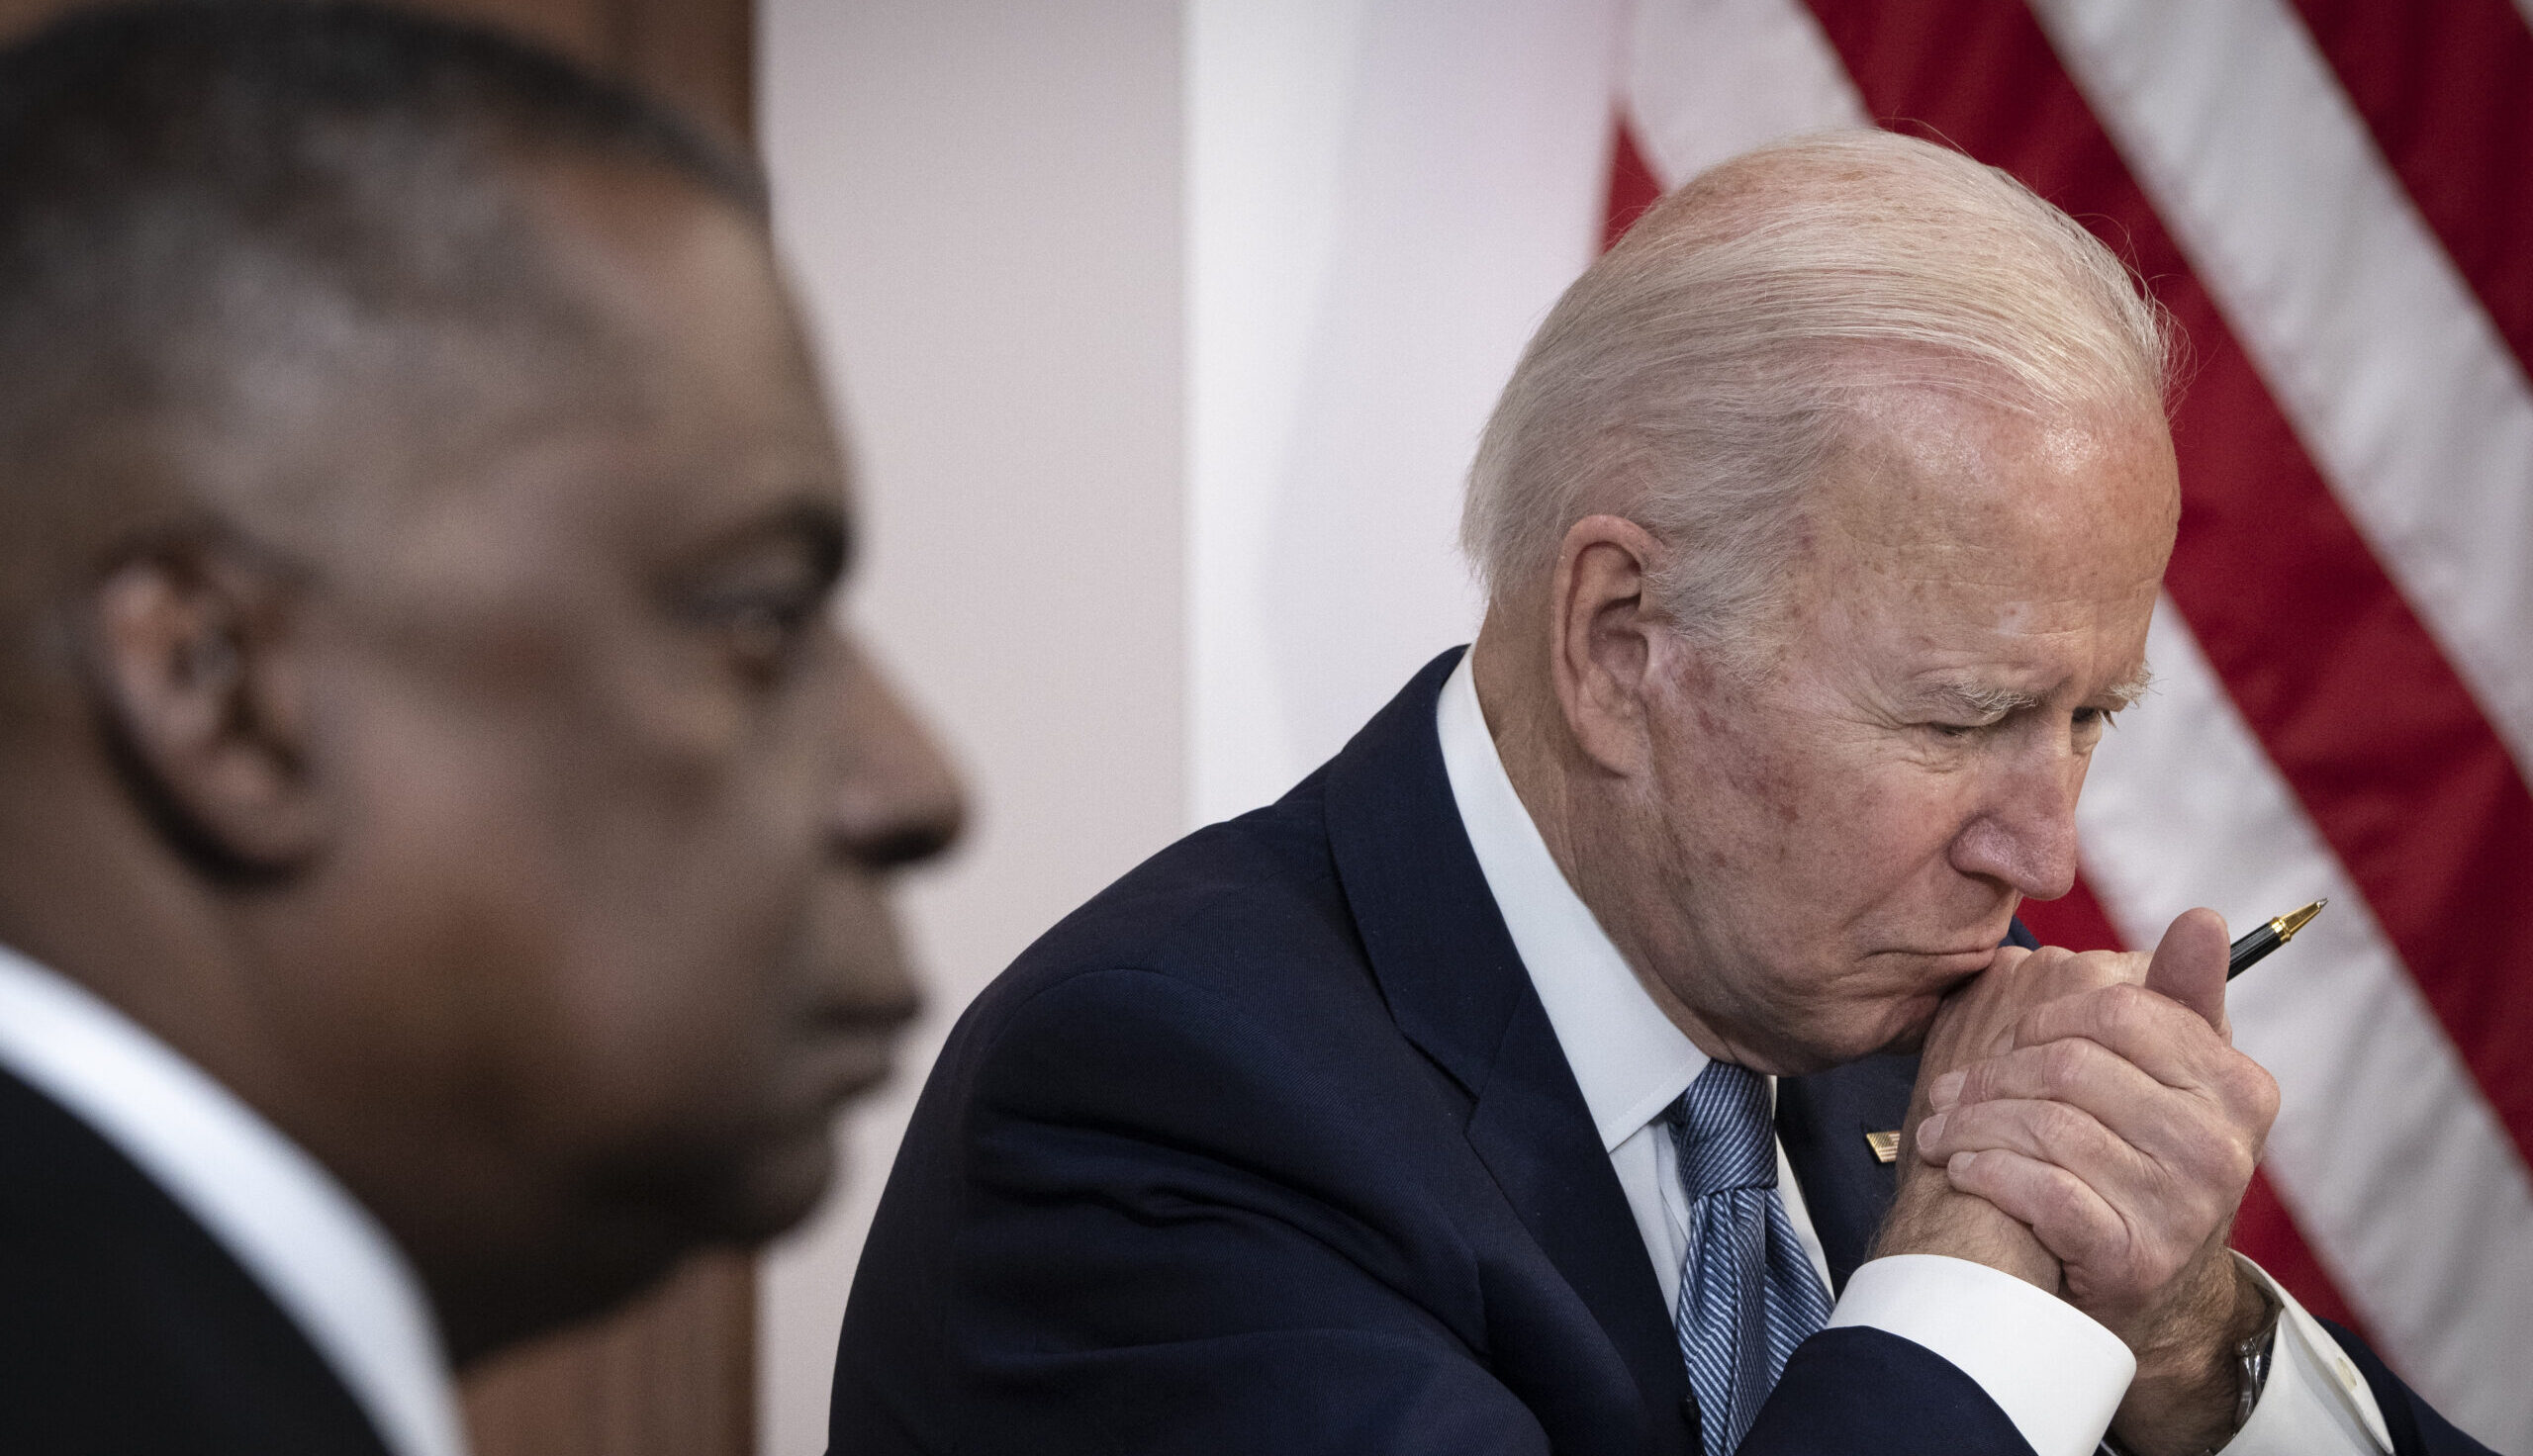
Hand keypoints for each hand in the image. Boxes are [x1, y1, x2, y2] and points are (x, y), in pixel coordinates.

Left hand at [1914, 909, 2280, 1453]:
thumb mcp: (2167, 1082)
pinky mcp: (2137, 1258)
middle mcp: (2222, 1146)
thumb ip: (2177, 1000)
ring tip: (1941, 1129)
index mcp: (2238, 1086)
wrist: (2134, 1293)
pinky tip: (1963, 1168)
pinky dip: (1986, 1172)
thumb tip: (2202, 920)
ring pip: (2047, 1126)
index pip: (2119, 1010)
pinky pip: (2041, 1191)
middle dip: (1994, 1074)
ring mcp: (2184, 1207)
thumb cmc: (2134, 1163)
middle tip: (1950, 1089)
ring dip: (1971, 1125)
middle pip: (2071, 1066)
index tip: (2009, 1034)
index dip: (2043, 1017)